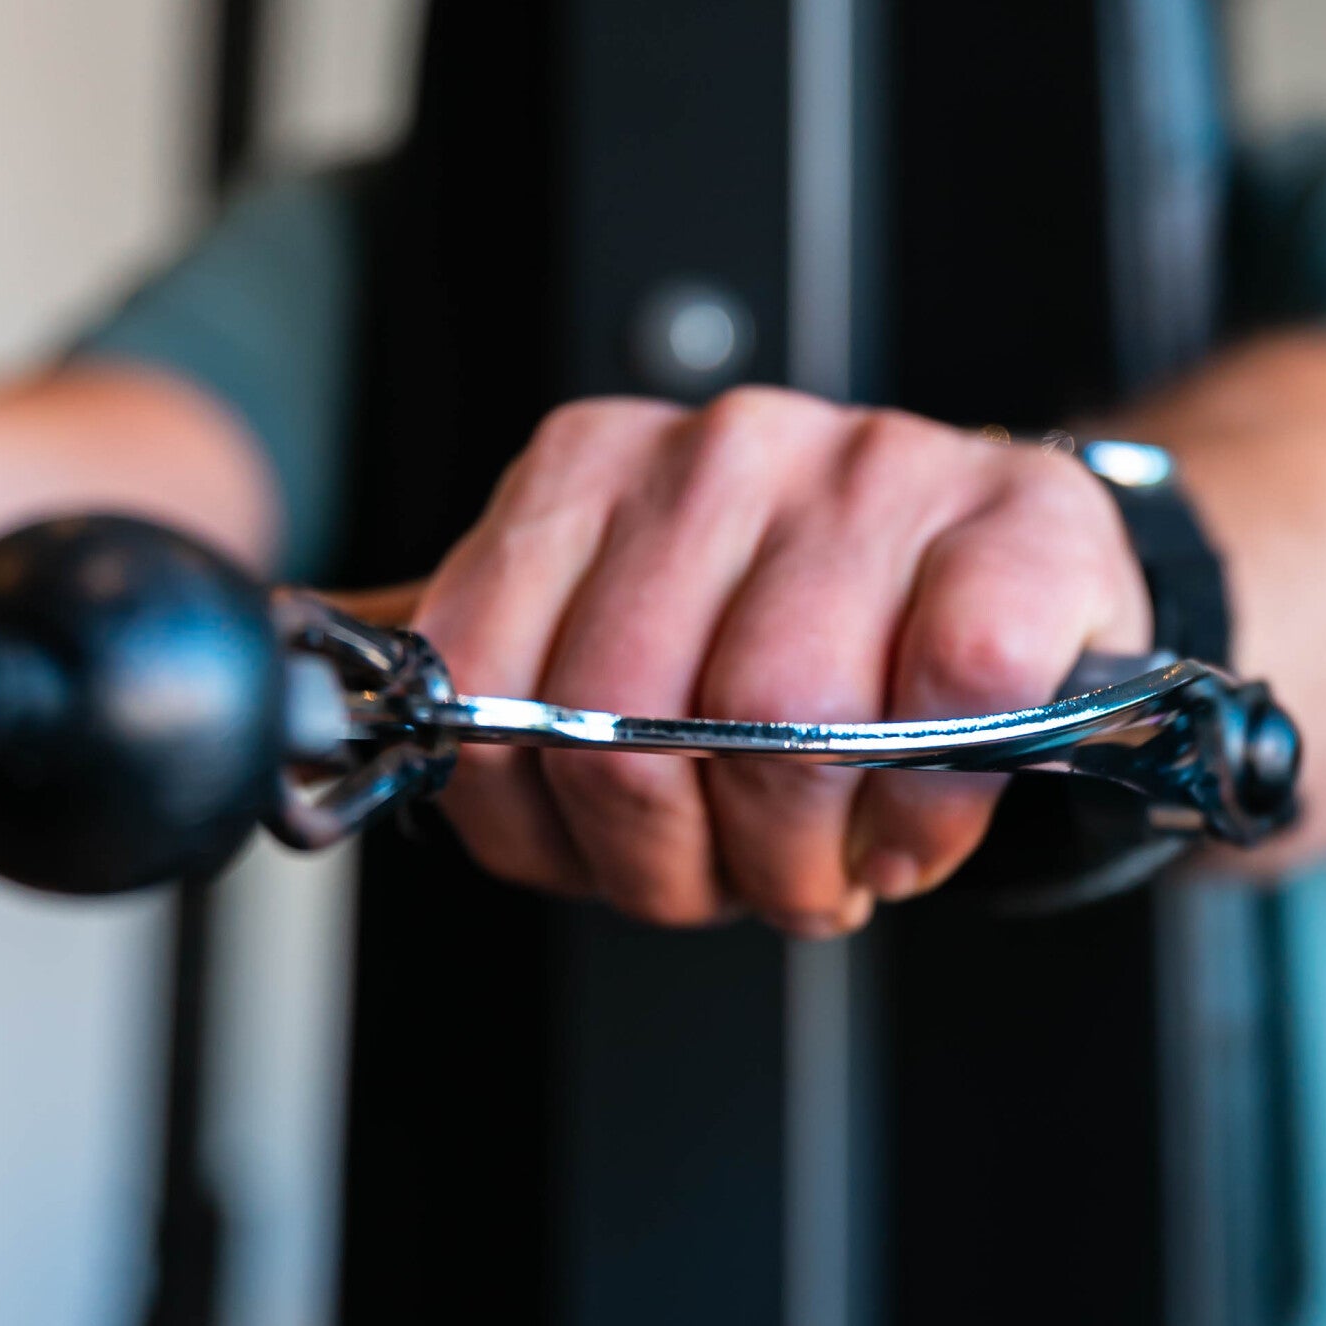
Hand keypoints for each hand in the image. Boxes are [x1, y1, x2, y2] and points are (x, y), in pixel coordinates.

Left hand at [414, 390, 1150, 933]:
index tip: (619, 853)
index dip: (555, 828)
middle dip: (688, 863)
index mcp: (591, 469)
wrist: (1022, 593)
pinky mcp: (1014, 528)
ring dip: (810, 856)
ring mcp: (872, 470)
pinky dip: (930, 815)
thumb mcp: (618, 643)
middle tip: (748, 876)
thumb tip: (303, 679)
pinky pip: (946, 715)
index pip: (492, 694)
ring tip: (835, 853)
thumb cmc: (814, 639)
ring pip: (788, 731)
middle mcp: (721, 449)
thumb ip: (486, 666)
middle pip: (634, 730)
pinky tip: (918, 817)